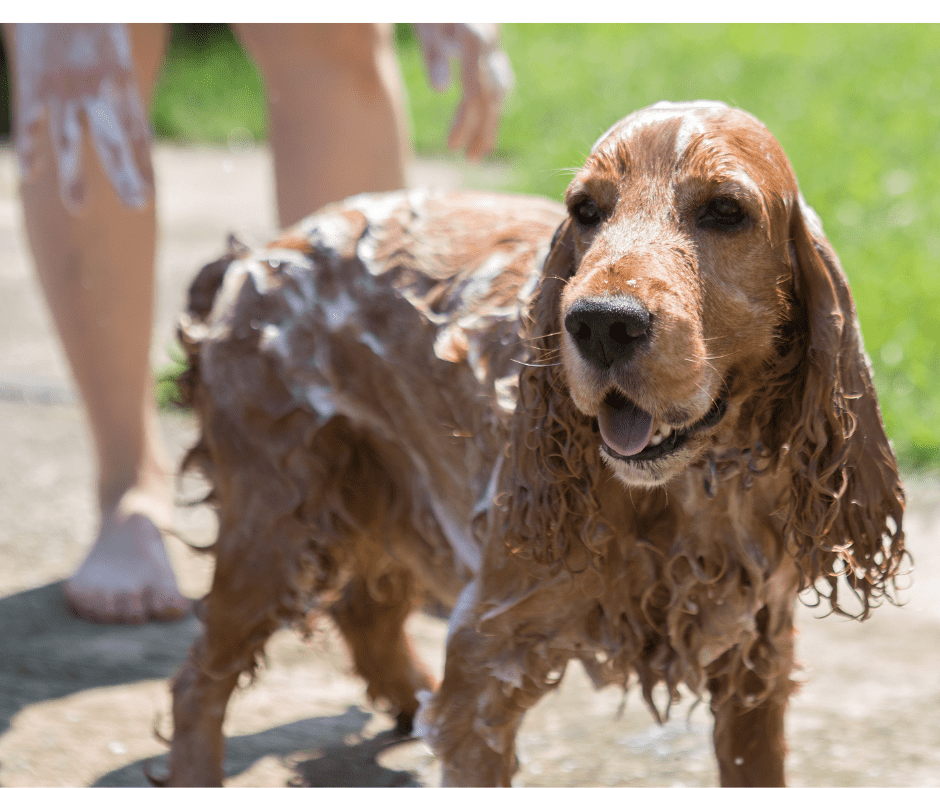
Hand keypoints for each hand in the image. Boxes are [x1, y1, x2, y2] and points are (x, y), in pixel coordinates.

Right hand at [12, 23, 153, 210]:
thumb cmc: (92, 20)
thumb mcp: (117, 55)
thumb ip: (124, 98)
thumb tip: (139, 137)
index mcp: (123, 83)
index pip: (137, 133)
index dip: (143, 166)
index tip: (148, 198)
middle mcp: (96, 88)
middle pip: (113, 139)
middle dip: (125, 175)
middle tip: (138, 207)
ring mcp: (62, 86)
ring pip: (68, 137)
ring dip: (73, 174)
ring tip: (79, 210)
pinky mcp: (33, 78)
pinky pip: (30, 119)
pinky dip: (29, 146)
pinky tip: (30, 174)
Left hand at [413, 23, 513, 160]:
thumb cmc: (430, 8)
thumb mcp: (426, 27)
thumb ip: (434, 55)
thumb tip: (441, 90)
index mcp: (475, 39)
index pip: (475, 92)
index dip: (465, 123)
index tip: (452, 147)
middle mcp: (490, 44)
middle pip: (493, 97)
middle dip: (482, 131)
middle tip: (469, 159)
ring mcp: (494, 46)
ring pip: (500, 92)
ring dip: (490, 124)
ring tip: (478, 151)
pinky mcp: (491, 47)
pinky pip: (498, 82)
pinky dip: (492, 107)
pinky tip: (484, 124)